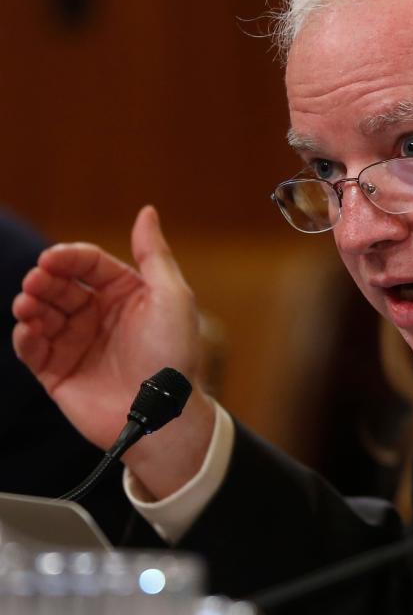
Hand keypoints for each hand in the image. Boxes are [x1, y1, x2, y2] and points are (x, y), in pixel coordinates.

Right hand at [11, 206, 215, 497]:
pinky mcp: (59, 373)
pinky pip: (33, 349)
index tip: (53, 260)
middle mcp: (98, 315)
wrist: (164, 413)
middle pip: (60, 286)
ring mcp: (77, 343)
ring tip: (29, 305)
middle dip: (45, 280)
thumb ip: (154, 254)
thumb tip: (147, 211)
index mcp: (125, 293)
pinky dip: (26, 336)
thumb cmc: (174, 354)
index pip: (88, 265)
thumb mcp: (172, 296)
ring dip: (31, 305)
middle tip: (37, 283)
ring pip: (42, 314)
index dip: (68, 258)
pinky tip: (29, 330)